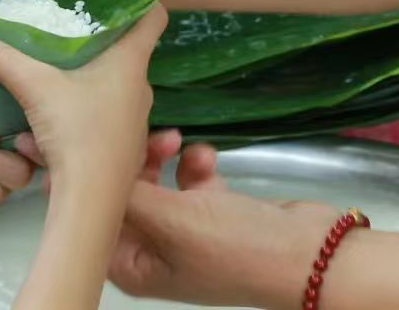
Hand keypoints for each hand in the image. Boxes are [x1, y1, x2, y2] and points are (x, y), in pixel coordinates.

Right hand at [0, 5, 166, 187]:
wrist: (92, 199)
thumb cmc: (77, 134)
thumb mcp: (35, 88)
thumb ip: (4, 60)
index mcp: (130, 61)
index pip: (152, 16)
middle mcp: (140, 86)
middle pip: (127, 49)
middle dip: (99, 37)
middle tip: (69, 25)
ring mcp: (135, 118)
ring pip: (115, 83)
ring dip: (90, 74)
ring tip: (57, 67)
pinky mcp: (124, 143)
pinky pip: (107, 112)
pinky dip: (87, 105)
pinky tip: (58, 111)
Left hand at [108, 140, 338, 308]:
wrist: (311, 253)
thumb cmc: (234, 246)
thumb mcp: (170, 220)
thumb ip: (126, 193)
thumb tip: (87, 171)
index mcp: (133, 266)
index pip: (92, 220)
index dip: (89, 182)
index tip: (88, 142)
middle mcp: (152, 251)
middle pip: (123, 196)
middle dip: (131, 162)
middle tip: (140, 132)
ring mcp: (184, 232)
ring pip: (156, 182)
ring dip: (164, 157)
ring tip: (178, 140)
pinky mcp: (213, 212)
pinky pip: (189, 180)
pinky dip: (195, 165)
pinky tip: (207, 155)